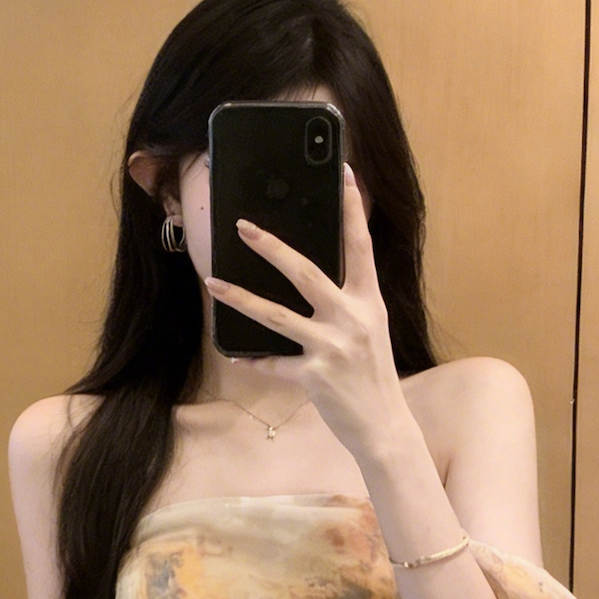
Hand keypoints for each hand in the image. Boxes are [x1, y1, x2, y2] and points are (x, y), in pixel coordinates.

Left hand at [202, 162, 411, 458]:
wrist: (384, 425)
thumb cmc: (373, 375)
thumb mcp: (370, 329)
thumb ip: (347, 302)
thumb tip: (312, 277)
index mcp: (369, 302)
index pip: (360, 246)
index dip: (353, 209)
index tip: (345, 173)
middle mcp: (351, 319)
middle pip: (305, 273)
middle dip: (271, 247)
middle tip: (243, 227)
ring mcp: (331, 347)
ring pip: (276, 316)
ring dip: (240, 298)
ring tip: (213, 283)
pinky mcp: (314, 376)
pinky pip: (273, 364)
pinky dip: (253, 360)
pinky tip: (234, 353)